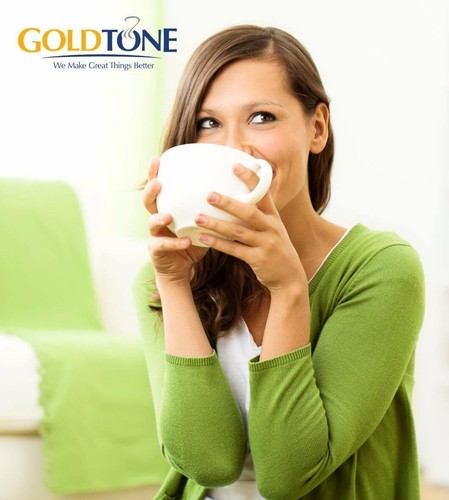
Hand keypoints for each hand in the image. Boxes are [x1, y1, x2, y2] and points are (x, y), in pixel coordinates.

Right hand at [143, 157, 207, 283]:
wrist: (181, 269)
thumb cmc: (192, 241)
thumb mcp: (200, 222)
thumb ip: (209, 208)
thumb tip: (235, 190)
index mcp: (166, 208)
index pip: (158, 188)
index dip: (154, 173)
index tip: (157, 159)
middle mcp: (157, 219)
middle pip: (148, 202)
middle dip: (150, 191)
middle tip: (158, 183)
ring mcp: (155, 235)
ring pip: (151, 223)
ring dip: (159, 218)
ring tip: (168, 216)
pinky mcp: (157, 252)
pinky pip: (164, 246)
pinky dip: (175, 244)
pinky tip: (185, 242)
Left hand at [194, 164, 306, 292]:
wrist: (290, 277)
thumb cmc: (275, 249)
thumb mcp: (272, 229)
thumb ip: (257, 215)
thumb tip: (235, 199)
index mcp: (273, 217)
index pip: (263, 193)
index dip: (250, 178)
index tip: (235, 165)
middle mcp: (271, 228)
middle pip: (248, 212)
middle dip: (228, 203)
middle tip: (209, 194)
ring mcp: (266, 244)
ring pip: (238, 232)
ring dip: (217, 224)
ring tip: (198, 218)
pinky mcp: (258, 259)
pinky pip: (234, 250)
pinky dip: (218, 243)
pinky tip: (203, 238)